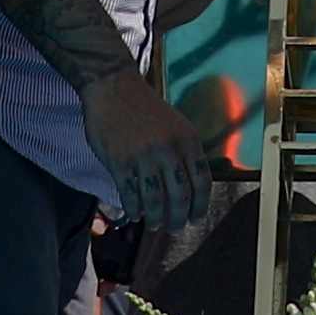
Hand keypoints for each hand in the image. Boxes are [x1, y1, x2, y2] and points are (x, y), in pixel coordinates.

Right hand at [81, 62, 230, 244]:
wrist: (113, 87)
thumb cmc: (145, 109)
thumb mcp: (177, 125)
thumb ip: (186, 152)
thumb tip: (194, 187)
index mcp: (187, 140)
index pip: (201, 183)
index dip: (199, 206)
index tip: (194, 218)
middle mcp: (169, 150)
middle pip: (179, 197)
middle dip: (177, 218)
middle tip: (173, 228)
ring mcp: (143, 157)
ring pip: (155, 200)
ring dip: (155, 218)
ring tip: (153, 224)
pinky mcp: (120, 162)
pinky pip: (130, 194)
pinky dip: (134, 208)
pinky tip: (134, 214)